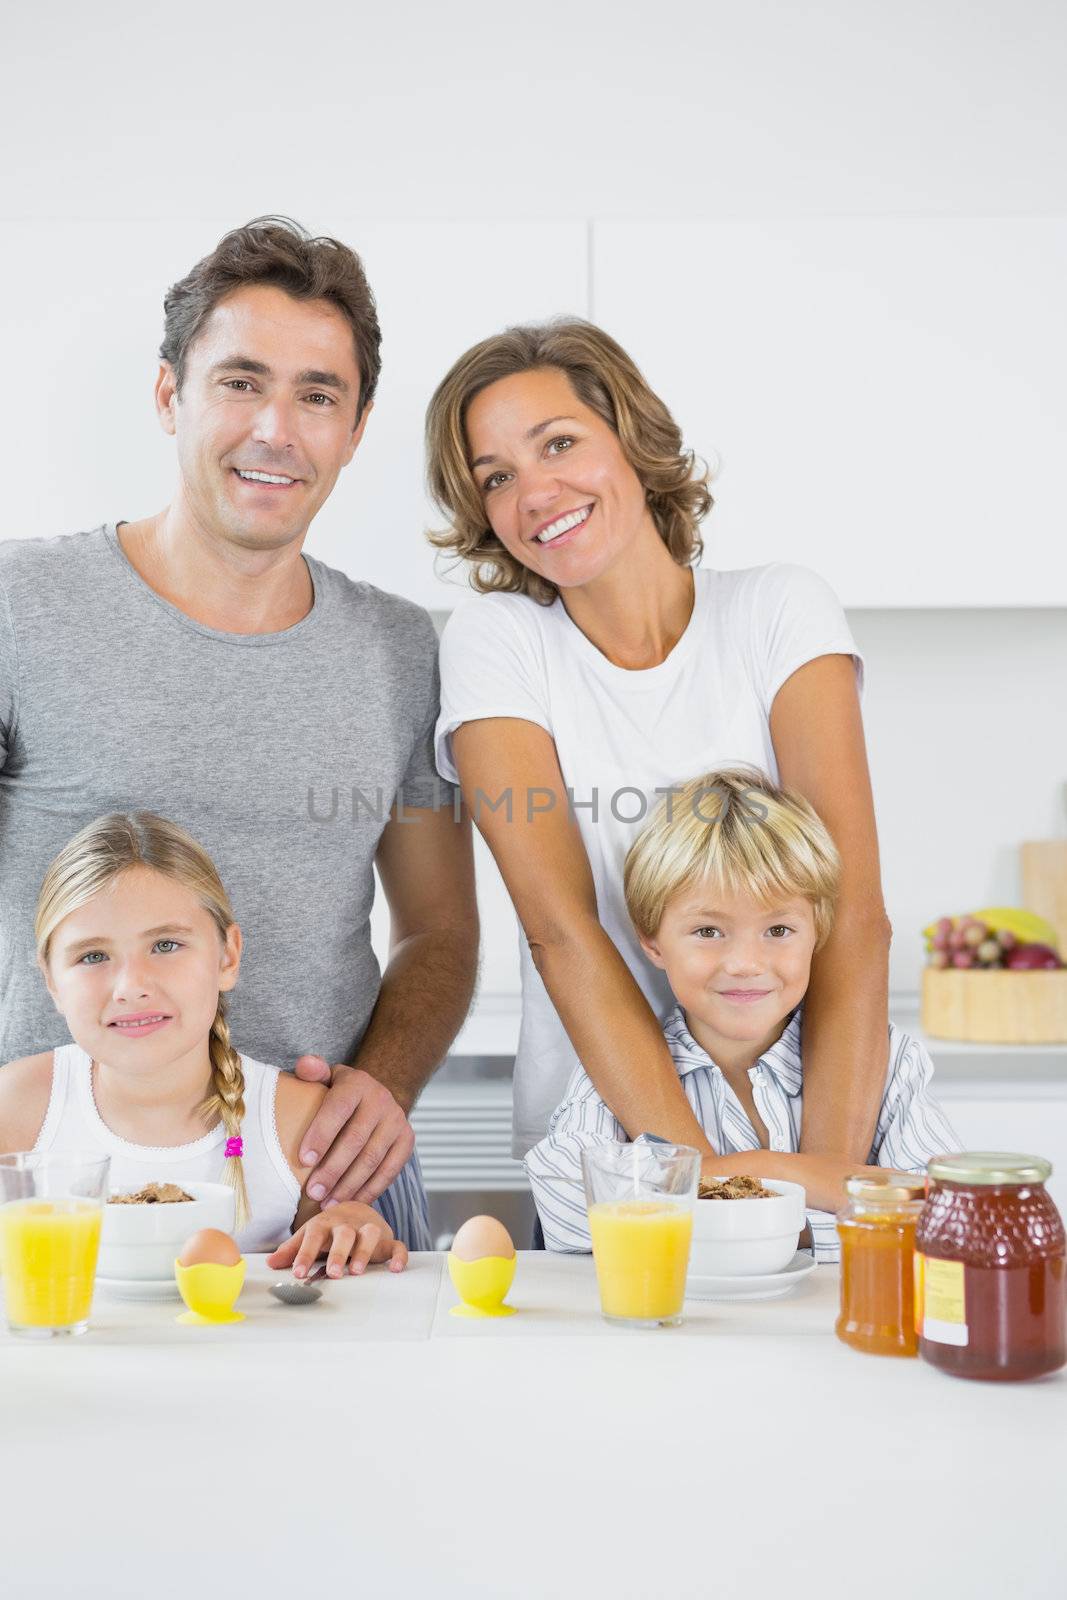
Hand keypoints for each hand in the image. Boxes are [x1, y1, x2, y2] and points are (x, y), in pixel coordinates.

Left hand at [266, 1202, 408, 1278]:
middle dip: (338, 1253)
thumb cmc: (330, 1227)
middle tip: (332, 1273)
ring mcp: (369, 1230)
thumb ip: (292, 1250)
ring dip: (364, 1251)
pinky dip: (399, 1255)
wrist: (358, 1208)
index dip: (305, 1254)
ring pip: (370, 1236)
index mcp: (325, 1223)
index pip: (313, 1236)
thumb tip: (270, 1263)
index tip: (298, 1273)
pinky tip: (395, 1268)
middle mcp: (348, 1225)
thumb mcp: (310, 1235)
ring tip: (357, 1270)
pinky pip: (397, 1245)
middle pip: (344, 1234)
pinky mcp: (388, 1240)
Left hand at [292, 1057, 415, 1205]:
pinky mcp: (407, 1141)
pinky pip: (389, 1171)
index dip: (321, 1135)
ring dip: (349, 1185)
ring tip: (327, 1203)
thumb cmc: (341, 1093)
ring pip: (373, 1159)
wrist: (379, 1096)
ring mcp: (397, 1122)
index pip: (338, 1109)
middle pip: (356, 1140)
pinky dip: (370, 1190)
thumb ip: (313, 1071)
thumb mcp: (328, 1077)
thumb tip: (304, 1064)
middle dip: (333, 1169)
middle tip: (312, 1192)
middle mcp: (381, 1101)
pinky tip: (351, 1203)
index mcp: (357, 1084)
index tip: (302, 1160)